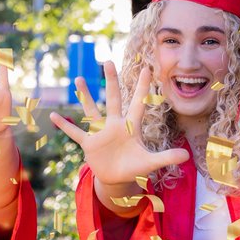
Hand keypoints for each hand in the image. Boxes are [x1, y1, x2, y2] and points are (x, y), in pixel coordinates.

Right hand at [48, 61, 188, 186]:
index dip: (142, 87)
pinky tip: (52, 116)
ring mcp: (100, 133)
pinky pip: (74, 133)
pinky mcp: (89, 144)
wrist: (117, 178)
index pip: (138, 103)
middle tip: (108, 61)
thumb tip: (187, 157)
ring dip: (85, 96)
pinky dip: (64, 126)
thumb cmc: (134, 168)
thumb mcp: (150, 163)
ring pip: (91, 110)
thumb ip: (166, 158)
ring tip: (79, 79)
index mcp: (131, 127)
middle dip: (111, 81)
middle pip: (113, 99)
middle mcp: (114, 125)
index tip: (146, 68)